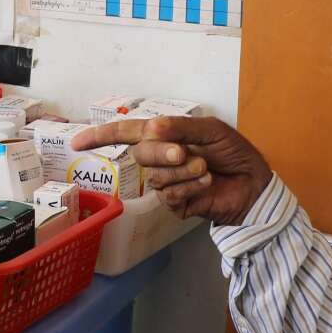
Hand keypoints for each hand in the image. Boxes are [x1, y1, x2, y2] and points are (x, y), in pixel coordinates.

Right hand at [70, 116, 270, 224]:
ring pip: (156, 177)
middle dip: (162, 152)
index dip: (101, 137)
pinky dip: (189, 188)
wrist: (254, 184)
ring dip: (184, 172)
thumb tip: (150, 128)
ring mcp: (166, 183)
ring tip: (206, 170)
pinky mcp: (176, 204)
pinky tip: (206, 185)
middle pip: (140, 154)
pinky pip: (169, 196)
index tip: (77, 143)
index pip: (126, 134)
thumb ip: (180, 128)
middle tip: (186, 153)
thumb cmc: (234, 152)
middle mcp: (160, 158)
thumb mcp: (210, 130)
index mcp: (164, 136)